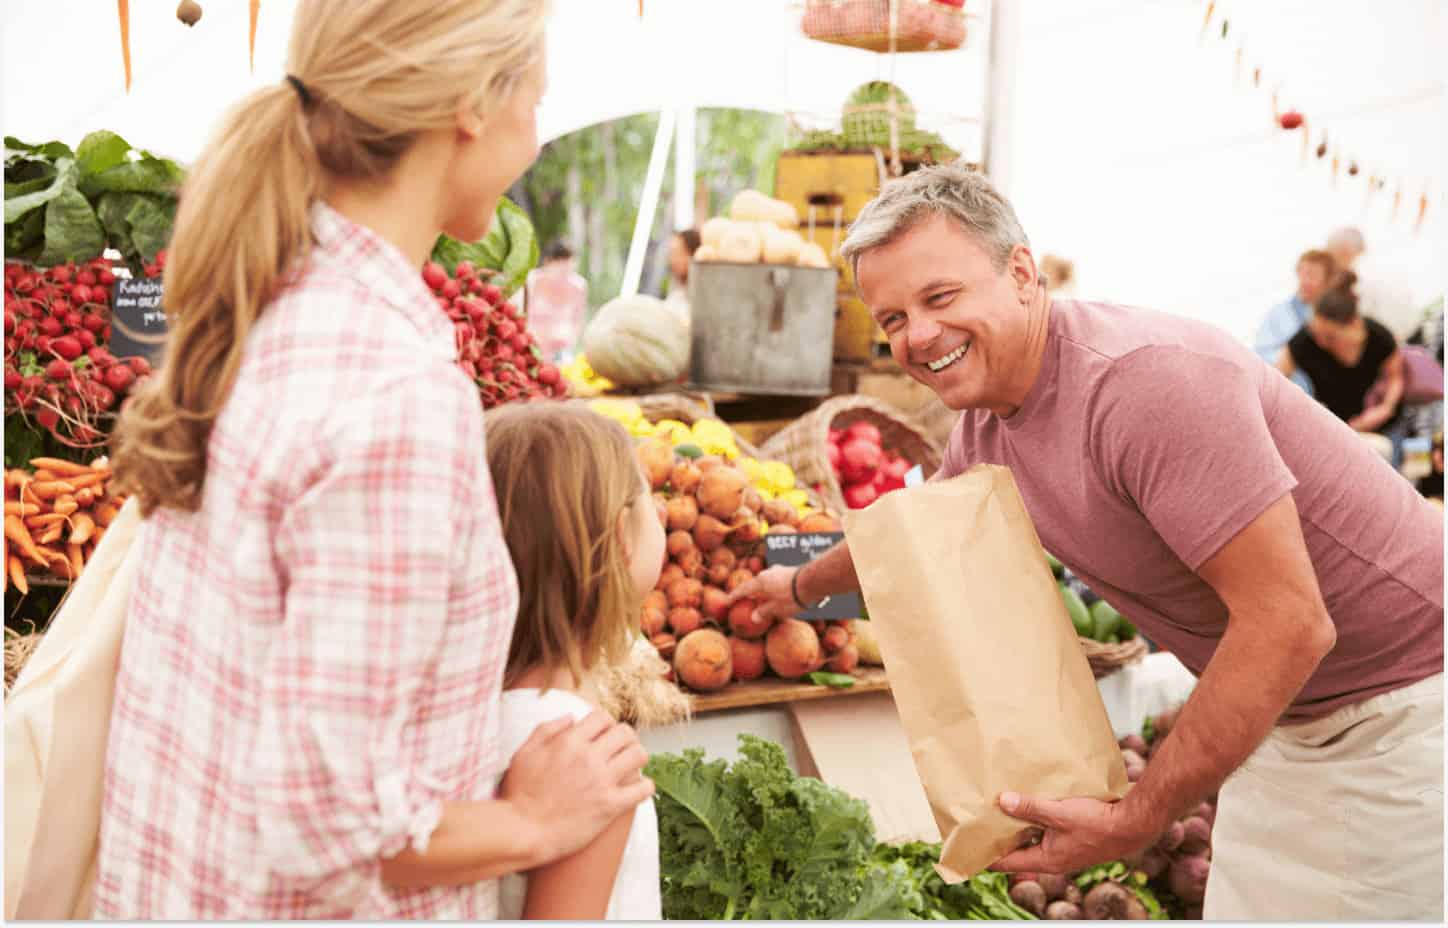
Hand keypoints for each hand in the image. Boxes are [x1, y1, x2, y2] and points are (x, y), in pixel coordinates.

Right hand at [500, 711, 653, 864]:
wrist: (523, 832)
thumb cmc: (519, 795)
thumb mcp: (524, 753)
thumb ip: (546, 730)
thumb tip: (571, 718)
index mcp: (569, 742)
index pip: (602, 717)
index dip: (605, 724)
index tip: (604, 734)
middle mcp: (588, 757)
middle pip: (625, 732)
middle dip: (625, 738)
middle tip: (621, 749)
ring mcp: (601, 781)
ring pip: (639, 755)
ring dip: (637, 758)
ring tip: (631, 766)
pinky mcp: (610, 806)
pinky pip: (643, 789)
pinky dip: (645, 787)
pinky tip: (638, 790)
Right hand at [726, 565, 801, 624]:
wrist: (813, 582)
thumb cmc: (791, 597)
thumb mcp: (776, 609)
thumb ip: (764, 612)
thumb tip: (754, 617)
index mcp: (760, 582)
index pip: (743, 589)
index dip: (734, 596)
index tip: (727, 601)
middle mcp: (767, 573)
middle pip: (755, 584)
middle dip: (750, 593)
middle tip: (746, 600)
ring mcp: (779, 570)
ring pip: (767, 582)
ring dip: (764, 591)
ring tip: (763, 599)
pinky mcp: (789, 571)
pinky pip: (777, 581)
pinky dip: (774, 589)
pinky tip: (779, 595)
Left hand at [989, 792, 1155, 874]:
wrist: (1134, 825)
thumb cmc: (1099, 824)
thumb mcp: (1059, 814)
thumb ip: (1031, 808)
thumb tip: (1002, 802)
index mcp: (1046, 860)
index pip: (1006, 863)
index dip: (986, 855)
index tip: (967, 846)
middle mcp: (1053, 858)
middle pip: (1018, 849)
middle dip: (1000, 835)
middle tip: (979, 818)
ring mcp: (1063, 848)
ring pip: (1032, 837)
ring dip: (1019, 823)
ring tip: (999, 805)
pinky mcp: (1073, 837)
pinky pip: (1047, 829)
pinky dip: (1036, 817)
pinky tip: (1030, 799)